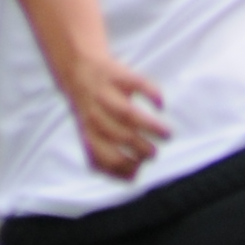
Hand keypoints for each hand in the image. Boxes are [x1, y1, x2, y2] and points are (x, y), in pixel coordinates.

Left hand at [57, 43, 168, 181]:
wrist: (76, 67)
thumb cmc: (90, 109)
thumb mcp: (87, 133)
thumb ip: (103, 158)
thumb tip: (131, 178)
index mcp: (89, 132)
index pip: (107, 157)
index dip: (127, 166)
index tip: (140, 166)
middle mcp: (96, 113)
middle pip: (122, 136)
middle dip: (143, 149)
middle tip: (153, 152)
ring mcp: (106, 93)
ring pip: (129, 114)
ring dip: (152, 128)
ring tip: (167, 135)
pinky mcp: (118, 73)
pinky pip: (138, 83)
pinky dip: (153, 95)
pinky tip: (160, 105)